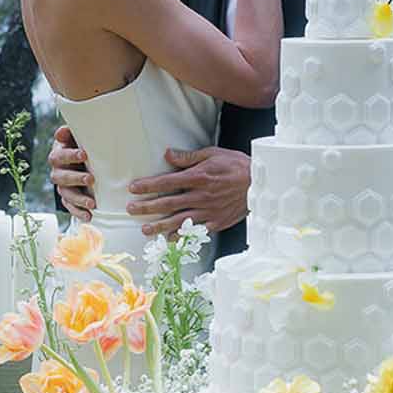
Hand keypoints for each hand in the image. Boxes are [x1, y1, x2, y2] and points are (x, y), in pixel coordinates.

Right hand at [49, 124, 94, 219]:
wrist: (84, 161)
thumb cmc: (82, 146)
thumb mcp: (78, 138)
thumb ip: (70, 134)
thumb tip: (62, 131)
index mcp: (58, 155)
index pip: (59, 156)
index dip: (70, 156)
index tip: (84, 155)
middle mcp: (57, 172)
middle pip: (61, 177)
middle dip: (76, 178)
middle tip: (91, 179)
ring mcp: (62, 187)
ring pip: (66, 194)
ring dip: (79, 199)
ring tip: (92, 203)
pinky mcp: (68, 199)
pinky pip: (71, 208)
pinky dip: (79, 213)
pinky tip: (89, 216)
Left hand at [126, 146, 250, 236]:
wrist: (261, 184)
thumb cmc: (237, 166)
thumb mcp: (213, 154)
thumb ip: (189, 157)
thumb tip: (168, 155)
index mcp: (198, 177)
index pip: (166, 182)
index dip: (148, 185)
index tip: (133, 188)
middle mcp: (200, 196)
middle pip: (167, 203)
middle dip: (146, 207)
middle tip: (131, 209)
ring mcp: (208, 212)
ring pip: (178, 221)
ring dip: (160, 226)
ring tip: (145, 230)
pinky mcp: (216, 222)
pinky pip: (195, 231)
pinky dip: (181, 236)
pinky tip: (170, 239)